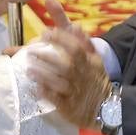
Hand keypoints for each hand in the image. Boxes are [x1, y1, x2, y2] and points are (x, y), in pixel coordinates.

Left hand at [26, 0, 109, 129]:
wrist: (106, 107)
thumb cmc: (94, 78)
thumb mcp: (94, 59)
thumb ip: (83, 42)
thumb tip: (74, 25)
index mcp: (90, 62)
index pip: (76, 48)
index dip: (60, 39)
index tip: (45, 33)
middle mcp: (84, 77)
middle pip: (66, 66)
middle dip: (48, 58)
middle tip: (30, 51)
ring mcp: (77, 93)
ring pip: (61, 84)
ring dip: (44, 77)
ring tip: (29, 70)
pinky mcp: (71, 108)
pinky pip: (57, 102)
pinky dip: (46, 94)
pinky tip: (35, 89)